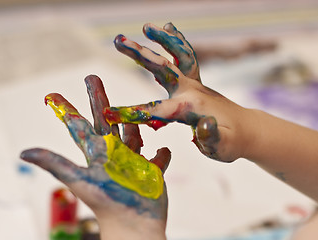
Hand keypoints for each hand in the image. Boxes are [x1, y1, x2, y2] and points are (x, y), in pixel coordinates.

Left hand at [20, 75, 169, 239]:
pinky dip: (161, 154)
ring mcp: (133, 162)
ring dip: (133, 122)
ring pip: (133, 135)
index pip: (78, 126)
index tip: (52, 95)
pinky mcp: (152, 172)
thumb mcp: (80, 179)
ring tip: (134, 110)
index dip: (66, 109)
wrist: (133, 226)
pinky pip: (158, 159)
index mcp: (96, 152)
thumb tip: (23, 153)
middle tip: (91, 77)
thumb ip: (55, 164)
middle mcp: (113, 153)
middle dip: (99, 99)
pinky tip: (164, 149)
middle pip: (106, 121)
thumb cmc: (108, 202)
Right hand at [104, 23, 252, 161]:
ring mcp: (194, 84)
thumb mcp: (222, 147)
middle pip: (162, 68)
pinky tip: (168, 28)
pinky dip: (176, 42)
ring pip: (177, 56)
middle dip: (139, 54)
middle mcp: (191, 90)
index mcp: (191, 108)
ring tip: (146, 26)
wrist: (248, 131)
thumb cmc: (232, 143)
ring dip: (161, 40)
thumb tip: (202, 124)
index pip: (156, 110)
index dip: (131, 113)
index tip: (108, 113)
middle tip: (118, 40)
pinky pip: (185, 57)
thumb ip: (210, 137)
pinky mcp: (196, 83)